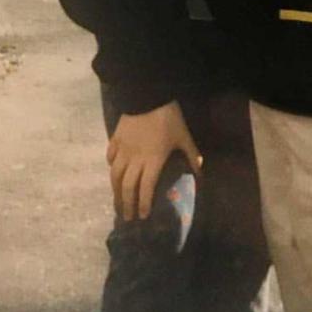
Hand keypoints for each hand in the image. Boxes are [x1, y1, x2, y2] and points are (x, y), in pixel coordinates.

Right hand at [106, 102, 201, 221]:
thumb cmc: (168, 118)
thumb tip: (201, 173)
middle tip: (127, 217)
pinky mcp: (115, 138)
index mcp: (152, 161)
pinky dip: (111, 165)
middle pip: (127, 186)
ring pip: (115, 175)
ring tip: (117, 200)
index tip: (143, 216)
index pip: (146, 188)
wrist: (148, 94)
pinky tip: (113, 170)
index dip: (144, 203)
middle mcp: (134, 159)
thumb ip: (191, 156)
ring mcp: (123, 149)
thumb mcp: (184, 137)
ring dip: (115, 190)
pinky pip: (110, 156)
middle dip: (126, 204)